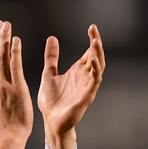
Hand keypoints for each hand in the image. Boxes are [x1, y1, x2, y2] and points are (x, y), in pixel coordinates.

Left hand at [38, 24, 104, 148]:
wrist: (49, 122)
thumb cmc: (51, 101)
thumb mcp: (49, 74)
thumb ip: (51, 57)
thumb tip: (52, 38)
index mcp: (77, 71)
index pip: (89, 52)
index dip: (92, 39)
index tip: (91, 27)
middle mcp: (85, 77)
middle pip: (96, 57)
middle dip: (96, 43)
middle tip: (94, 30)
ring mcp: (87, 87)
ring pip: (98, 68)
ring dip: (98, 54)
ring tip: (95, 42)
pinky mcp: (86, 97)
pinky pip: (94, 83)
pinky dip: (96, 72)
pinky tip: (94, 62)